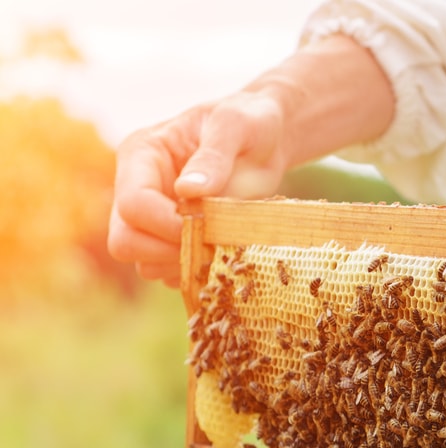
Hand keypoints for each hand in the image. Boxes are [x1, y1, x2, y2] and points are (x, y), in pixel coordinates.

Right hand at [107, 93, 287, 286]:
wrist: (266, 139)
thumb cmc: (248, 122)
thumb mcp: (235, 126)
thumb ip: (213, 157)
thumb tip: (188, 191)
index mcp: (141, 156)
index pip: (133, 205)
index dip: (166, 225)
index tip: (207, 225)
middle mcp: (137, 188)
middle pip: (125, 241)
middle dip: (167, 251)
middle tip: (211, 244)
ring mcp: (152, 217)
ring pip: (144, 263)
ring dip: (182, 265)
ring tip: (220, 247)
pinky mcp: (170, 238)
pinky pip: (167, 273)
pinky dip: (192, 273)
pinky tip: (219, 255)